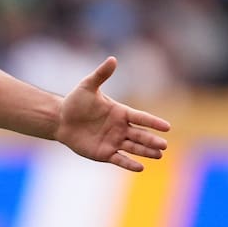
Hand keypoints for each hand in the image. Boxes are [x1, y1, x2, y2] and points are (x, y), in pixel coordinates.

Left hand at [55, 57, 170, 171]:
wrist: (60, 119)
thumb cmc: (75, 102)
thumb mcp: (87, 86)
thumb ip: (101, 75)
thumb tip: (112, 59)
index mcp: (121, 112)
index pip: (141, 117)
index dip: (153, 122)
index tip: (167, 127)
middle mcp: (121, 128)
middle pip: (140, 135)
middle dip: (152, 140)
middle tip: (164, 145)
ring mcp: (114, 141)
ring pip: (134, 147)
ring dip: (146, 152)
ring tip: (159, 155)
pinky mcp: (104, 153)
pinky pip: (120, 159)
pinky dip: (129, 163)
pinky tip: (140, 167)